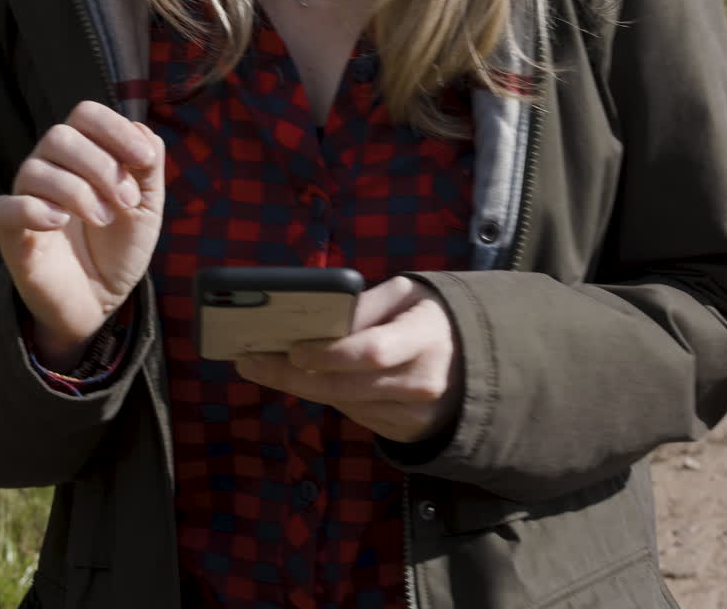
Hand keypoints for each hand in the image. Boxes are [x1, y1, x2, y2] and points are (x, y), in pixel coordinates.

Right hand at [0, 101, 164, 366]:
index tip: (143, 159)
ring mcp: (28, 197)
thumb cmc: (121, 245)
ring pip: (36, 169)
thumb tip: (143, 131)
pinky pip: (6, 206)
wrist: (103, 295)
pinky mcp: (11, 230)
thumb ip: (148, 168)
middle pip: (61, 137)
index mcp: (84, 154)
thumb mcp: (147, 206)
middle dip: (102, 167)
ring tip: (105, 220)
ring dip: (80, 193)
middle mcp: (51, 167)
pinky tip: (61, 223)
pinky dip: (35, 210)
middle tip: (127, 202)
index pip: (86, 114)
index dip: (116, 129)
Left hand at [236, 277, 461, 443]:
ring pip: (343, 403)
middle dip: (291, 375)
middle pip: (344, 386)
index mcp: (425, 338)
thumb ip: (365, 304)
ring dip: (304, 385)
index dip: (327, 354)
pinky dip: (332, 396)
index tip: (291, 348)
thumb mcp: (408, 294)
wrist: (476, 361)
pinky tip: (317, 378)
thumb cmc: (432, 318)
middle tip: (250, 362)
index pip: (370, 351)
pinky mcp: (407, 432)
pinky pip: (356, 415)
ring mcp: (416, 414)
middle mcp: (422, 382)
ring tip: (270, 365)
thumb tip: (317, 319)